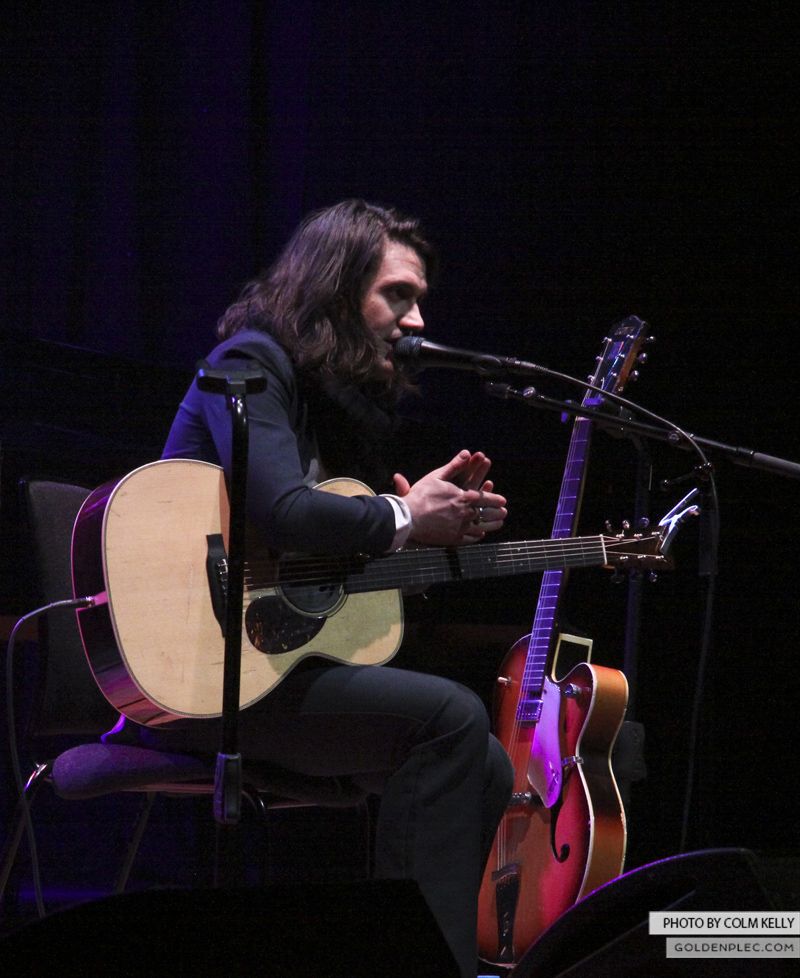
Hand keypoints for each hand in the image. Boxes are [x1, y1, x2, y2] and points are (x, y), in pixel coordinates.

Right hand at [392, 450, 507, 545]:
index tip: (503, 501)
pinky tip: (479, 534)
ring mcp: (461, 528)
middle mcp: (466, 513)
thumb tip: (467, 453)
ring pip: (481, 528)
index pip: (485, 498)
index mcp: (464, 497)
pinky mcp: (454, 539)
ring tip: (498, 524)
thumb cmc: (421, 495)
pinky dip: (476, 536)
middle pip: (485, 514)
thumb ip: (454, 465)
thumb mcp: (437, 476)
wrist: (409, 518)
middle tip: (504, 513)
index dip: (495, 499)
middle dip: (496, 513)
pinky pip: (469, 539)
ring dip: (491, 526)